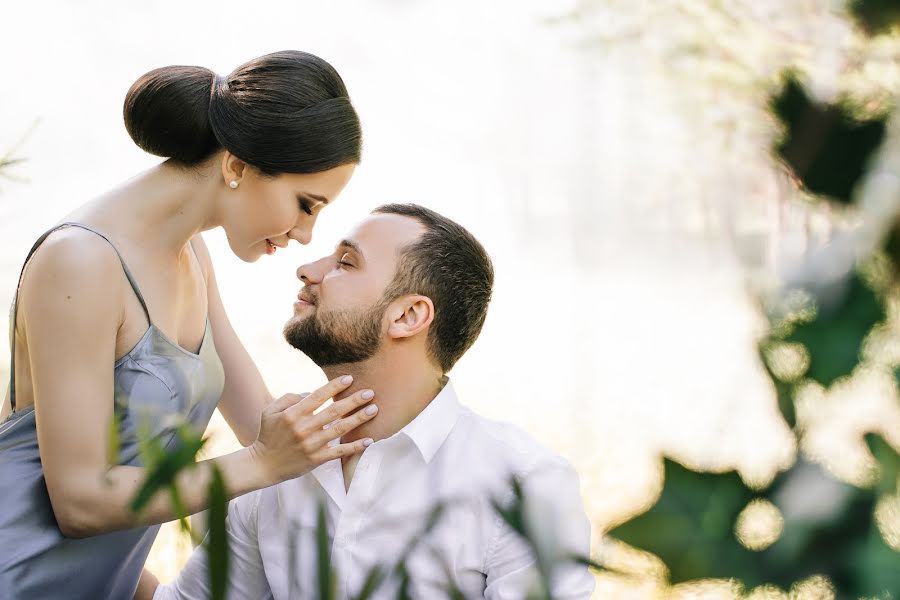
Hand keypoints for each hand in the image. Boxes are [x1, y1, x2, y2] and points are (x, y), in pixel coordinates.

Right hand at [248, 375, 376, 484]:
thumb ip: (290, 398)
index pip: (318, 396)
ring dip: (359, 419)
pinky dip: (355, 447)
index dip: (335, 386)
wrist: (264, 465)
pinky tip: (369, 440)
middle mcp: (303, 428)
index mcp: (292, 414)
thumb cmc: (268, 434)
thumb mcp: (270, 411)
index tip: (350, 378)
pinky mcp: (316, 459)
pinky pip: (339, 452)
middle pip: (334, 411)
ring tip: (374, 410)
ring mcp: (311, 445)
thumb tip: (311, 393)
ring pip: (340, 429)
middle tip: (370, 392)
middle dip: (354, 401)